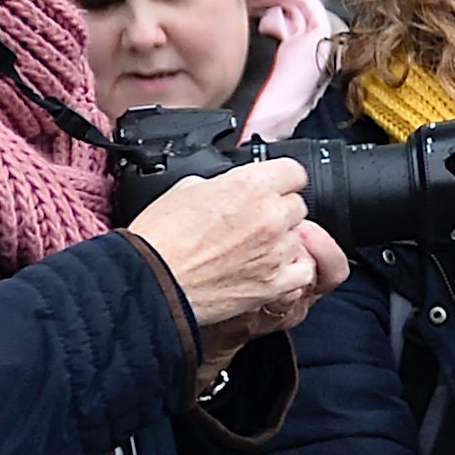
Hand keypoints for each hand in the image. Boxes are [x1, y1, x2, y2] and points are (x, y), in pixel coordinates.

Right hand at [127, 159, 340, 333]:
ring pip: (299, 238)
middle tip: (252, 224)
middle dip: (278, 212)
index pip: (293, 172)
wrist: (150, 281)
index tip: (273, 188)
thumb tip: (229, 187)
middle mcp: (270, 215)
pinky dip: (292, 269)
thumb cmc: (160, 238)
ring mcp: (276, 250)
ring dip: (282, 242)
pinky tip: (270, 269)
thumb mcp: (186, 188)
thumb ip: (221, 184)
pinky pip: (304, 270)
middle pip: (297, 205)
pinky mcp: (275, 283)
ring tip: (251, 251)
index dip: (281, 180)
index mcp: (250, 184)